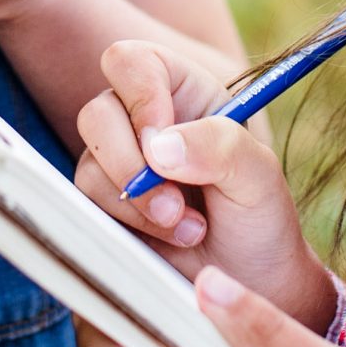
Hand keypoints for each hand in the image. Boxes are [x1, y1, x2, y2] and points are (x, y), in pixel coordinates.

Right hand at [73, 38, 335, 330]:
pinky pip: (85, 208)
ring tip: (189, 229)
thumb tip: (158, 146)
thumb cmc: (260, 219)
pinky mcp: (103, 208)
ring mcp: (118, 165)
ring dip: (137, 205)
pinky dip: (128, 227)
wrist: (250, 283)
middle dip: (130, 164)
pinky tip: (170, 240)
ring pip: (88, 166)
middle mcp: (143, 122)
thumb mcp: (259, 176)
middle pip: (97, 113)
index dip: (139, 96)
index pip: (132, 63)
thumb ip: (219, 146)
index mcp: (183, 92)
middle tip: (174, 202)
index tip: (161, 142)